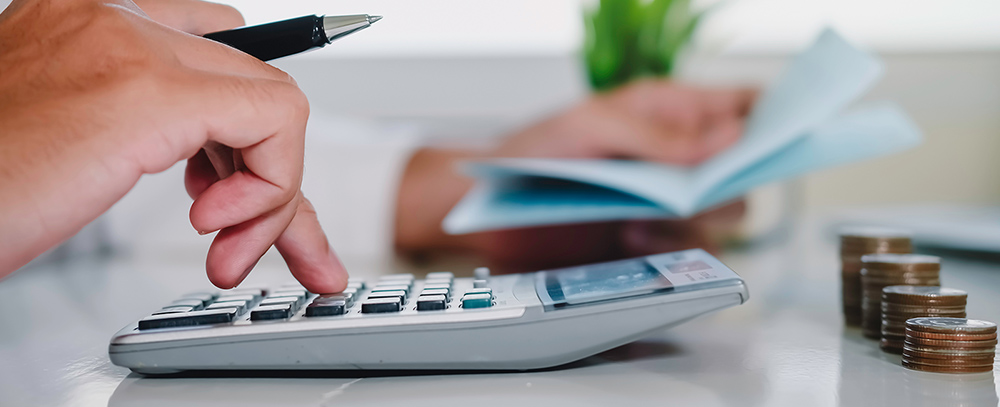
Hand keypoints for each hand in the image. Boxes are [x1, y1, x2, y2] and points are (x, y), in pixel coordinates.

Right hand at [0, 0, 347, 292]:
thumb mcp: (80, 139)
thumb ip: (146, 126)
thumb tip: (224, 163)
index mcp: (92, 21)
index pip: (217, 49)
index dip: (243, 132)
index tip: (238, 188)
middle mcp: (114, 16)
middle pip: (250, 81)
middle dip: (271, 173)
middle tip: (245, 235)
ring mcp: (131, 46)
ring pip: (271, 100)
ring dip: (273, 192)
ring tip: (226, 246)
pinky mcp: (149, 91)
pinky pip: (274, 120)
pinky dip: (272, 187)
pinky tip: (216, 229)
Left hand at [395, 80, 753, 269]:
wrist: (491, 209)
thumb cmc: (535, 150)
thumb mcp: (593, 126)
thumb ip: (660, 133)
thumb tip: (729, 137)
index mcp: (669, 111)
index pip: (741, 106)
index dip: (771, 118)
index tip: (787, 134)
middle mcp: (676, 157)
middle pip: (743, 171)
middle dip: (731, 185)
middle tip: (698, 194)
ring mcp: (665, 200)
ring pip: (722, 215)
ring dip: (695, 221)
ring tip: (642, 221)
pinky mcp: (650, 240)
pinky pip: (688, 249)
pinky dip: (668, 248)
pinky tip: (631, 239)